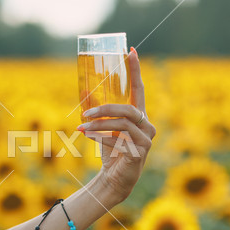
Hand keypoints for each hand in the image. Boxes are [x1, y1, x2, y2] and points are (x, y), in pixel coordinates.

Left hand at [77, 48, 155, 202]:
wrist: (115, 179)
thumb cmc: (111, 152)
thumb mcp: (103, 129)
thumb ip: (99, 112)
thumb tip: (84, 89)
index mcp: (139, 117)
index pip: (139, 89)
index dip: (135, 70)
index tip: (130, 50)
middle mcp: (147, 125)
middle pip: (128, 109)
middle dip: (105, 109)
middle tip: (85, 112)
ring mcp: (146, 139)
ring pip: (122, 124)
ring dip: (99, 125)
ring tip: (81, 127)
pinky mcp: (140, 152)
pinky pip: (120, 140)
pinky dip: (102, 138)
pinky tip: (89, 137)